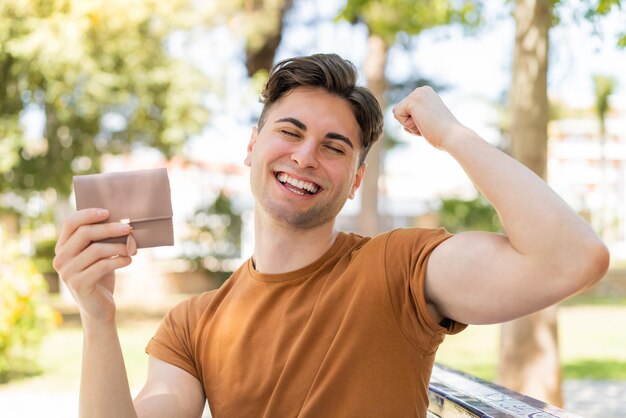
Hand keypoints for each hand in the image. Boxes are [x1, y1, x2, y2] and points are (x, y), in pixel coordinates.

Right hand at [53, 208, 132, 323]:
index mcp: (62, 247)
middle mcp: (60, 259)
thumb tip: (121, 220)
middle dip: (109, 228)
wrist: (99, 308)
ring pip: (96, 250)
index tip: (108, 212)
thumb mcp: (98, 255)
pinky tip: (129, 260)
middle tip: (128, 228)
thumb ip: (100, 239)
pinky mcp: (79, 284)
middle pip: (85, 233)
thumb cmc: (100, 276)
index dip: (88, 214)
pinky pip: (103, 266)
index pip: (70, 222)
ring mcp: (68, 272)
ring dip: (118, 246)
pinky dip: (119, 260)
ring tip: (132, 248)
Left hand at [392, 86, 463, 149]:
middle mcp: (421, 90)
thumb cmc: (442, 133)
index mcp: (426, 93)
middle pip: (400, 111)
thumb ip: (417, 115)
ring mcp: (417, 93)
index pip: (405, 110)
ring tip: (426, 124)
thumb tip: (398, 112)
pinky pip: (397, 115)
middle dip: (410, 123)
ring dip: (410, 125)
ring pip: (397, 113)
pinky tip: (422, 123)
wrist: (453, 136)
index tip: (430, 123)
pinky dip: (408, 124)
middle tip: (428, 124)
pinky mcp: (412, 100)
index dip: (414, 122)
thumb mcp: (428, 119)